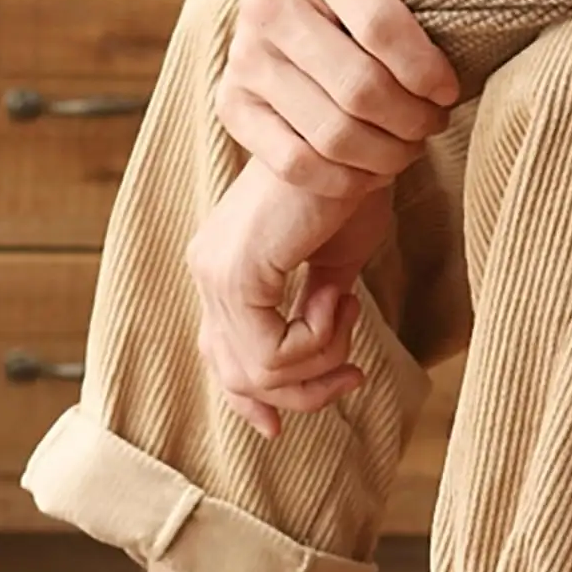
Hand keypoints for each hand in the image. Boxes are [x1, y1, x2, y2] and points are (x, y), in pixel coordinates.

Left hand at [187, 160, 392, 438]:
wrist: (362, 141)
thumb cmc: (354, 191)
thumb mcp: (334, 271)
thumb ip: (314, 321)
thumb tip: (322, 373)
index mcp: (225, 271)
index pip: (221, 360)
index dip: (253, 404)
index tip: (283, 430)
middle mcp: (209, 272)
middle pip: (241, 379)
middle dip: (306, 391)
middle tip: (354, 372)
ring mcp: (216, 273)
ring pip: (260, 373)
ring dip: (322, 361)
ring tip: (349, 313)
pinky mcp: (237, 274)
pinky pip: (275, 353)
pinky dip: (320, 343)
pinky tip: (342, 302)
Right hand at [215, 0, 464, 199]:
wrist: (304, 5)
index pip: (382, 27)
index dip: (426, 71)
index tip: (449, 90)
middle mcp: (269, 1)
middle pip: (360, 89)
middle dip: (412, 119)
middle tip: (433, 124)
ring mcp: (245, 56)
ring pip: (333, 135)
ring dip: (386, 155)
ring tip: (409, 147)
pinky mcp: (232, 104)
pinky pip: (296, 165)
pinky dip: (346, 180)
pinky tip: (373, 169)